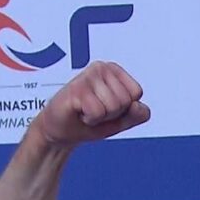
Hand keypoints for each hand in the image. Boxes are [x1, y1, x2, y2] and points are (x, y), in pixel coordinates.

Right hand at [32, 61, 150, 146]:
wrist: (62, 131)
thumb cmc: (91, 121)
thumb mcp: (122, 120)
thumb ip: (137, 114)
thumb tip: (137, 105)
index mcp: (114, 71)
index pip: (136, 93)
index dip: (125, 108)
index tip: (108, 107)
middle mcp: (101, 68)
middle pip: (126, 100)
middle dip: (113, 114)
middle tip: (95, 110)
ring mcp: (88, 76)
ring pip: (113, 106)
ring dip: (100, 117)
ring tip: (87, 111)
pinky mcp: (76, 88)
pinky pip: (97, 112)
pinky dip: (90, 119)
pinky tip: (79, 112)